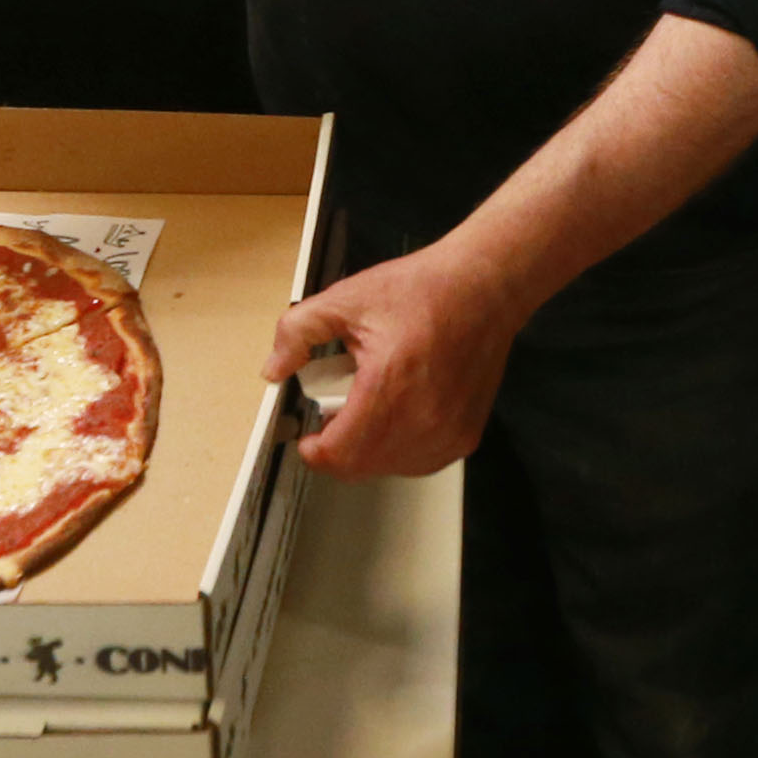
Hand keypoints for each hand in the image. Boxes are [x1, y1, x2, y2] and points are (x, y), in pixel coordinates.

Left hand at [258, 242, 528, 479]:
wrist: (484, 288)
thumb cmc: (421, 290)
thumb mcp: (346, 299)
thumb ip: (298, 332)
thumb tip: (273, 370)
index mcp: (388, 386)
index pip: (339, 453)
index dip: (313, 450)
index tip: (307, 435)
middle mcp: (423, 419)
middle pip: (361, 466)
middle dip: (338, 447)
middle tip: (334, 414)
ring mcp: (449, 432)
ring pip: (390, 468)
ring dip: (369, 451)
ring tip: (368, 409)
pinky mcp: (466, 435)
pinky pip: (420, 462)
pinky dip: (400, 450)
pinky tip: (396, 417)